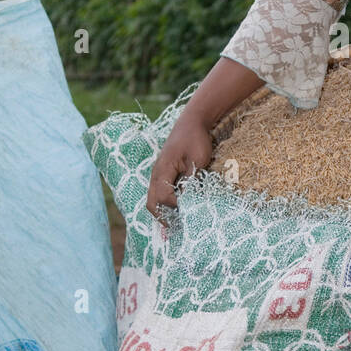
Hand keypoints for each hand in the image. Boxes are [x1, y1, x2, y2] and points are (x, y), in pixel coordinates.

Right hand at [145, 112, 213, 226]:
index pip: (162, 198)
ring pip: (154, 199)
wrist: (192, 122)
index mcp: (162, 170)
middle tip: (177, 228)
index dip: (174, 208)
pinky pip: (159, 192)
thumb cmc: (196, 139)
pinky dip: (166, 203)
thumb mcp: (198, 160)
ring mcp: (158, 174)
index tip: (189, 212)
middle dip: (163, 217)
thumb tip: (188, 201)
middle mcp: (156, 174)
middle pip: (152, 203)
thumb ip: (191, 180)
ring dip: (164, 211)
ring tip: (177, 222)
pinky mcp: (163, 173)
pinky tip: (178, 209)